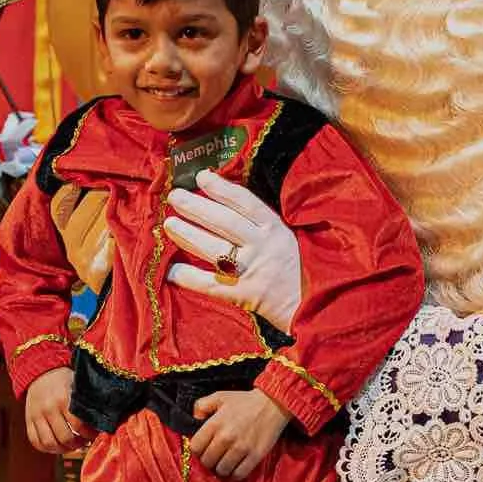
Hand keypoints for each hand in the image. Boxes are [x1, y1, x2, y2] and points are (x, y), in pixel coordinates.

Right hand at [23, 367, 94, 454]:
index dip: (89, 435)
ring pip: (49, 443)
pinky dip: (46, 449)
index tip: (94, 436)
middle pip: (64, 438)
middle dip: (77, 444)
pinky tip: (57, 446)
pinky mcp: (28, 420)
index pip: (78, 425)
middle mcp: (49, 408)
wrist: (40, 370)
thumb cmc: (64, 379)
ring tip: (71, 446)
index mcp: (64, 399)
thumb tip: (101, 422)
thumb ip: (86, 403)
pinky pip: (35, 441)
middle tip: (84, 443)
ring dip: (63, 449)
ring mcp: (37, 415)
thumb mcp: (77, 386)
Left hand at [163, 171, 301, 332]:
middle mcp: (262, 246)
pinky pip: (209, 284)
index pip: (245, 202)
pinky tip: (170, 270)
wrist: (314, 305)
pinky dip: (188, 277)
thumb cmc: (298, 266)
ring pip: (213, 248)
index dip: (221, 188)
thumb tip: (225, 199)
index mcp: (275, 229)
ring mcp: (252, 271)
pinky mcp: (243, 295)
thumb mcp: (289, 236)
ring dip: (187, 235)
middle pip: (224, 222)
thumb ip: (261, 222)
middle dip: (196, 207)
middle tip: (174, 196)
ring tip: (168, 224)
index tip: (201, 176)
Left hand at [189, 389, 290, 479]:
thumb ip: (201, 406)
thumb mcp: (219, 396)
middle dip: (209, 460)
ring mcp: (241, 448)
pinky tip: (236, 465)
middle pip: (207, 462)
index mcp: (215, 423)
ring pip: (222, 470)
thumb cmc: (244, 401)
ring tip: (226, 460)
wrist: (272, 403)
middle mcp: (226, 437)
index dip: (198, 449)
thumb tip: (194, 420)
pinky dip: (235, 473)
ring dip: (222, 467)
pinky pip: (239, 475)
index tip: (203, 447)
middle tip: (215, 455)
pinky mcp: (255, 456)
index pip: (195, 447)